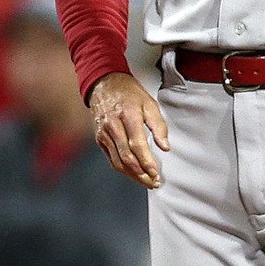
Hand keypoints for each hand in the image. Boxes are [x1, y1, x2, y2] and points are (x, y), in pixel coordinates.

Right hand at [88, 71, 169, 188]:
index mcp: (128, 116)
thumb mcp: (149, 103)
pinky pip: (111, 158)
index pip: (137, 145)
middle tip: (154, 182)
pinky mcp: (99, 138)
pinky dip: (122, 169)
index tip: (156, 173)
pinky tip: (133, 173)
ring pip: (118, 161)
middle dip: (142, 174)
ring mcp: (104, 133)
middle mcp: (113, 126)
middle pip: (127, 157)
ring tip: (146, 182)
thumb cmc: (129, 93)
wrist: (104, 83)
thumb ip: (159, 126)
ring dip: (133, 175)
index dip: (147, 162)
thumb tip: (165, 147)